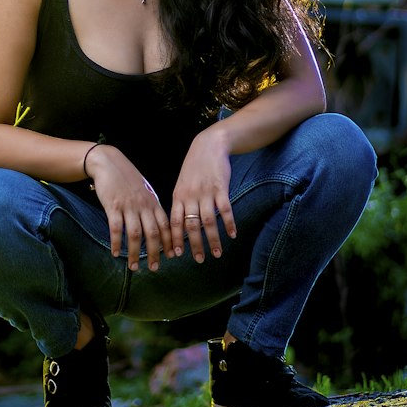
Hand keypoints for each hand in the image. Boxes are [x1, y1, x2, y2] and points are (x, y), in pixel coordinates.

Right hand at [85, 145, 172, 271]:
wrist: (108, 162)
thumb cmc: (126, 177)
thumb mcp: (144, 190)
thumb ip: (150, 206)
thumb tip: (156, 224)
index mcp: (153, 202)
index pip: (165, 225)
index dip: (169, 242)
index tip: (171, 256)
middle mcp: (143, 205)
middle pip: (153, 233)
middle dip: (155, 253)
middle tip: (154, 268)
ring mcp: (128, 206)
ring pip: (135, 234)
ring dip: (135, 253)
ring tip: (133, 267)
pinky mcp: (113, 206)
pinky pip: (116, 228)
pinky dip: (116, 242)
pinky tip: (115, 253)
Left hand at [171, 128, 236, 262]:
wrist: (209, 145)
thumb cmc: (194, 167)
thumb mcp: (182, 183)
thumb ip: (181, 203)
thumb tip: (178, 225)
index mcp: (178, 196)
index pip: (174, 222)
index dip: (175, 239)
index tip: (176, 254)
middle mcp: (190, 196)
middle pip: (191, 226)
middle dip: (194, 245)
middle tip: (198, 260)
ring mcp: (206, 192)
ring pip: (208, 221)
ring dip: (213, 239)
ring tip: (217, 254)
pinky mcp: (221, 188)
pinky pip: (225, 210)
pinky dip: (229, 224)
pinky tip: (232, 235)